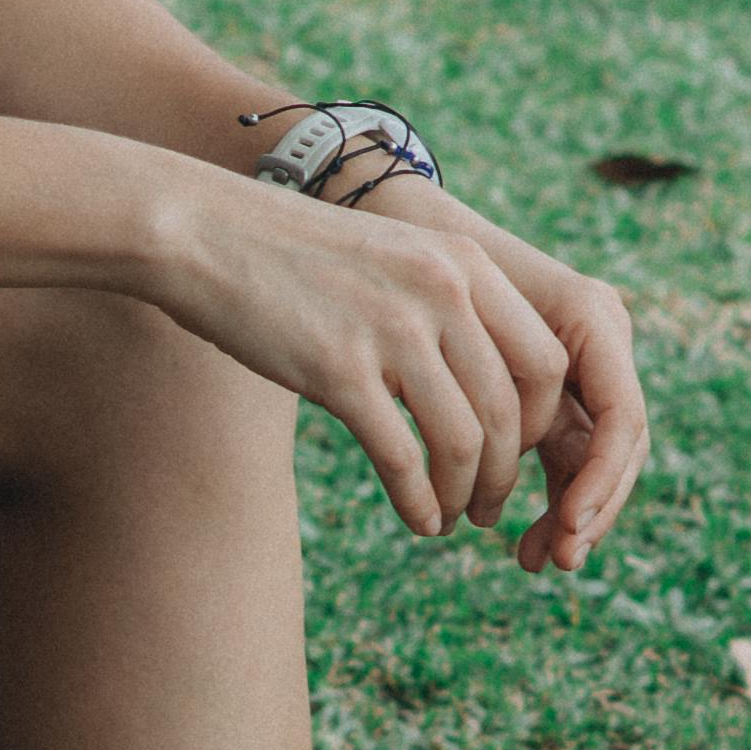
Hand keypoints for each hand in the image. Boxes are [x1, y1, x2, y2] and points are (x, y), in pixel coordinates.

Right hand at [164, 174, 626, 554]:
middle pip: (513, 411)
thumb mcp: (395, 257)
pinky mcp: (338, 368)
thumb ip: (448, 305)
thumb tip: (487, 384)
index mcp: (465, 262)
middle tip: (488, 507)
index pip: (546, 361)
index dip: (543, 425)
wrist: (205, 230)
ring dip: (464, 496)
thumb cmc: (295, 255)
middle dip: (508, 474)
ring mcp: (391, 330)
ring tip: (450, 518)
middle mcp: (442, 292)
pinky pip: (403, 457)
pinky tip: (416, 519)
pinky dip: (418, 502)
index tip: (518, 455)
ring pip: (464, 443)